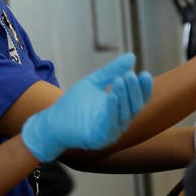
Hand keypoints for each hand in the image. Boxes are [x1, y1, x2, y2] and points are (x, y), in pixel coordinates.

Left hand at [22, 53, 153, 161]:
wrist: (51, 122)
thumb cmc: (72, 105)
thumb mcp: (94, 82)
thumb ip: (111, 71)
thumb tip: (131, 57)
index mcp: (120, 110)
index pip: (138, 100)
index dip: (143, 88)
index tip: (144, 74)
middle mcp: (119, 122)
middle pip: (134, 107)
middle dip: (134, 90)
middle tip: (131, 75)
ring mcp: (110, 132)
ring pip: (124, 115)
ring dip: (124, 97)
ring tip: (122, 79)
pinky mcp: (100, 139)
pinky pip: (110, 124)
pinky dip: (113, 109)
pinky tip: (111, 96)